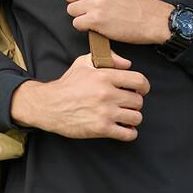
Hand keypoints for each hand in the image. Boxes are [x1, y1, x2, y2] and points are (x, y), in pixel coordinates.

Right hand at [11, 51, 149, 140]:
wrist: (49, 105)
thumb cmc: (67, 84)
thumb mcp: (84, 62)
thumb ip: (108, 58)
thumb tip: (127, 64)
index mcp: (105, 76)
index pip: (139, 81)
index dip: (144, 86)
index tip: (140, 90)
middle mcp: (107, 94)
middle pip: (138, 101)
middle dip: (135, 103)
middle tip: (127, 104)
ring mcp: (105, 112)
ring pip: (136, 117)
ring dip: (133, 118)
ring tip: (125, 116)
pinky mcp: (101, 128)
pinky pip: (128, 134)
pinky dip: (130, 133)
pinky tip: (124, 128)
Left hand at [62, 0, 172, 44]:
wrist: (151, 19)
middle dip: (77, 0)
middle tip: (91, 3)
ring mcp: (96, 4)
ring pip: (71, 9)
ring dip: (81, 13)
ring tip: (95, 13)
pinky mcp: (96, 21)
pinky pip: (76, 23)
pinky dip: (84, 25)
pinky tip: (96, 22)